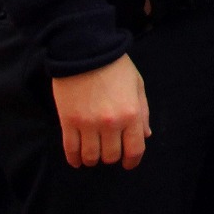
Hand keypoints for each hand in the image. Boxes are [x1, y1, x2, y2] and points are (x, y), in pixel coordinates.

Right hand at [50, 53, 149, 168]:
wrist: (85, 50)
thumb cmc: (115, 66)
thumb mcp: (137, 85)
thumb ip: (143, 112)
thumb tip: (145, 135)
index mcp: (131, 113)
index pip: (134, 149)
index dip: (132, 161)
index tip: (128, 163)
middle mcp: (111, 122)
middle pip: (111, 156)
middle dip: (112, 156)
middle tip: (109, 149)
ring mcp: (88, 123)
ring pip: (91, 156)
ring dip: (93, 159)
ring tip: (93, 153)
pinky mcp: (68, 121)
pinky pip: (71, 150)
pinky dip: (75, 159)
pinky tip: (77, 159)